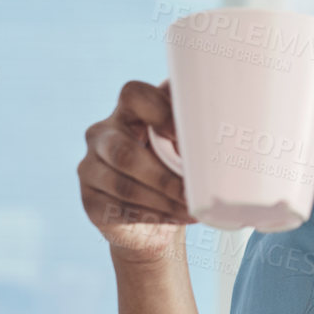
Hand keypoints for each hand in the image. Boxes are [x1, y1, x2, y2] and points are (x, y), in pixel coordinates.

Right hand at [78, 79, 195, 262]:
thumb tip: (224, 118)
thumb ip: (195, 128)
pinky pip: (119, 209)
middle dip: (165, 177)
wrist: (153, 218)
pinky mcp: (90, 201)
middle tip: (195, 193)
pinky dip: (152, 216)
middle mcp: (102, 135)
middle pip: (125, 152)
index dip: (161, 112)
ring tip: (192, 210)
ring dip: (163, 201)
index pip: (135, 95)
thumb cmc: (175, 170)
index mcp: (127, 112)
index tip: (186, 136)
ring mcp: (90, 168)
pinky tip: (175, 218)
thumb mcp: (186, 145)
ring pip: (124, 186)